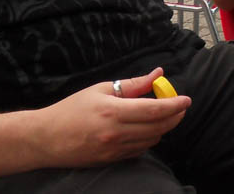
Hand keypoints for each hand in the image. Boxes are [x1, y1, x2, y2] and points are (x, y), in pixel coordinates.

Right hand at [29, 67, 189, 167]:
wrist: (45, 138)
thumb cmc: (71, 109)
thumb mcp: (100, 90)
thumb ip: (132, 84)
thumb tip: (157, 74)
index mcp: (114, 112)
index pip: (154, 110)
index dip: (175, 105)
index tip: (187, 99)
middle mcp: (116, 133)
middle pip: (158, 127)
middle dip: (174, 116)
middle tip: (180, 106)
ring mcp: (114, 150)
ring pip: (152, 140)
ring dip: (163, 128)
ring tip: (164, 115)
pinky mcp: (111, 160)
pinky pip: (140, 150)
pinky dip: (150, 139)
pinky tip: (147, 129)